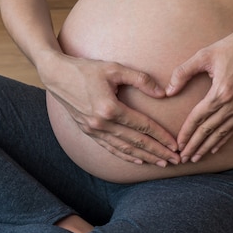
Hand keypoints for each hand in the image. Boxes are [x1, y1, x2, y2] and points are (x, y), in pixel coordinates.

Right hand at [43, 54, 179, 166]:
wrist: (56, 75)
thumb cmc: (86, 69)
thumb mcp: (114, 69)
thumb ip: (140, 79)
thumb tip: (163, 93)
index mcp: (109, 108)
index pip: (142, 126)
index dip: (161, 137)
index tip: (175, 145)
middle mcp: (101, 123)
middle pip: (135, 142)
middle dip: (157, 152)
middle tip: (175, 160)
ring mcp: (92, 130)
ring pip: (123, 148)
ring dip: (143, 157)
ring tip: (160, 163)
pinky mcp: (87, 131)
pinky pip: (109, 147)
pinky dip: (124, 155)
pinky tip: (136, 160)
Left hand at [166, 27, 232, 162]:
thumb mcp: (204, 54)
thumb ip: (183, 72)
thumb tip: (168, 91)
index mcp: (221, 92)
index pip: (199, 118)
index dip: (187, 132)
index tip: (178, 144)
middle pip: (210, 129)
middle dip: (195, 145)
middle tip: (183, 158)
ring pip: (223, 132)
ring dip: (208, 146)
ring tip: (197, 157)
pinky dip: (224, 138)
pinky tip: (215, 147)